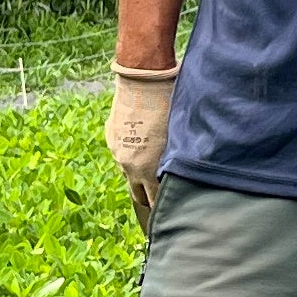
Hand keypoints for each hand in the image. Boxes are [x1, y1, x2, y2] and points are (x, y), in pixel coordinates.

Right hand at [107, 61, 177, 231]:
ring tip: (151, 173)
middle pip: (139, 194)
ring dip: (139, 175)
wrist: (143, 81)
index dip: (163, 208)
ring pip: (129, 172)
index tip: (171, 215)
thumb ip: (178, 163)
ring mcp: (118, 151)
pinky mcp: (111, 136)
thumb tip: (185, 175)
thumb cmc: (170, 108)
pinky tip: (143, 145)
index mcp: (147, 170)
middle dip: (149, 198)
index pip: (155, 201)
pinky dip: (132, 153)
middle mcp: (129, 165)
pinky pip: (122, 152)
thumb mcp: (179, 140)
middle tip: (160, 201)